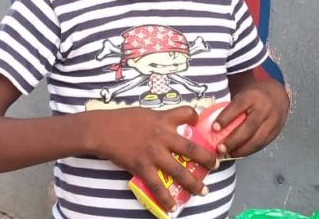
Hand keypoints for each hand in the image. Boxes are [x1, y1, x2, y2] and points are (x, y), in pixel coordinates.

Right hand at [90, 106, 217, 211]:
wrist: (102, 129)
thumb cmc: (121, 119)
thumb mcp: (144, 113)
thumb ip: (158, 120)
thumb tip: (167, 124)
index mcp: (163, 119)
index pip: (187, 113)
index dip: (195, 117)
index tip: (198, 123)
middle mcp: (163, 136)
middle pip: (191, 148)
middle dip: (206, 158)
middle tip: (216, 165)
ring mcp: (154, 153)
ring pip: (179, 171)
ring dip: (193, 183)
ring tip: (203, 191)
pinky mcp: (142, 166)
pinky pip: (157, 185)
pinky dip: (166, 197)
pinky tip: (173, 206)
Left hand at [213, 76, 289, 157]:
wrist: (278, 94)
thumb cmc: (254, 96)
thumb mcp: (243, 95)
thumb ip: (232, 108)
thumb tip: (213, 125)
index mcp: (252, 96)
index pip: (237, 107)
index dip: (225, 118)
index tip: (214, 128)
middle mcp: (264, 109)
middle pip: (248, 127)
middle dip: (233, 140)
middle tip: (220, 148)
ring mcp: (272, 121)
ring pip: (257, 139)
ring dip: (241, 150)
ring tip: (228, 154)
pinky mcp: (276, 131)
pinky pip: (262, 144)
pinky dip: (249, 150)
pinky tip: (239, 153)